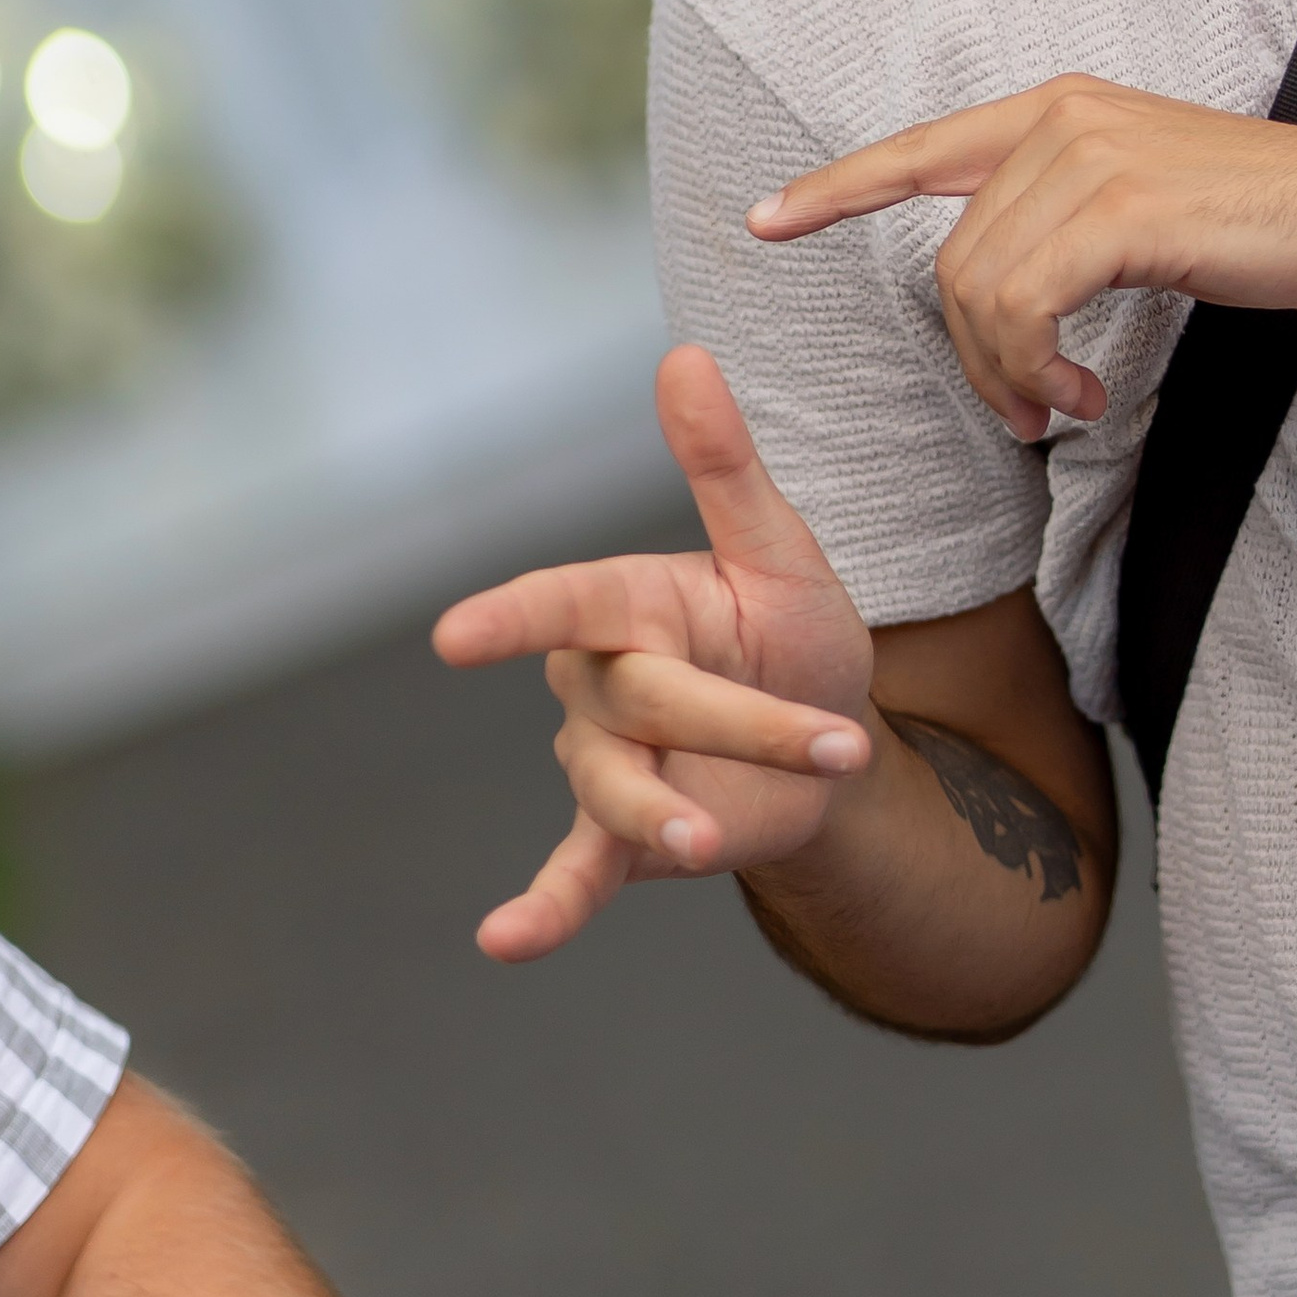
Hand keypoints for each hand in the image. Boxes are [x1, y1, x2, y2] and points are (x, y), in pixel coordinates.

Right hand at [434, 349, 874, 960]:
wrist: (836, 748)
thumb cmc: (794, 633)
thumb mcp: (781, 552)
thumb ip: (725, 466)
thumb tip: (682, 354)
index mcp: (630, 602)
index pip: (565, 602)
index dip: (516, 618)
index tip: (456, 636)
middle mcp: (598, 681)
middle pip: (643, 703)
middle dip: (742, 722)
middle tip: (840, 742)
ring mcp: (606, 762)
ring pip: (623, 788)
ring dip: (668, 817)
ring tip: (707, 840)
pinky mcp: (625, 837)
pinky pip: (574, 872)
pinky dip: (542, 910)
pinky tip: (502, 942)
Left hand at [750, 80, 1296, 437]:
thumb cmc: (1274, 226)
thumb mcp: (1151, 204)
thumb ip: (1070, 218)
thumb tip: (1009, 290)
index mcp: (1063, 108)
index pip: (923, 146)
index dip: (837, 186)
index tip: (766, 217)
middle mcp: (1064, 116)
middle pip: (952, 255)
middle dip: (972, 354)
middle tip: (1030, 414)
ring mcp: (1091, 155)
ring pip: (980, 288)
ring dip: (1009, 374)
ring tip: (1064, 410)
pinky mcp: (1121, 207)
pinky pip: (1024, 305)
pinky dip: (1038, 368)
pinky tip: (1085, 399)